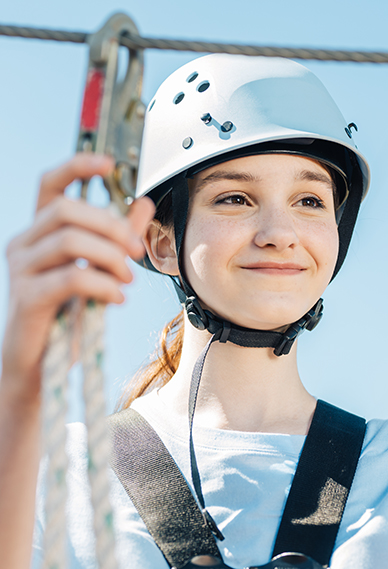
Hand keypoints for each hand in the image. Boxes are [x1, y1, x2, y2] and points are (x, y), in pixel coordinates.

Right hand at [1, 153, 154, 402]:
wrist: (42, 363)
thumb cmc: (70, 312)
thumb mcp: (99, 269)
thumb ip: (119, 237)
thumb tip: (144, 202)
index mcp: (42, 232)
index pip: (50, 184)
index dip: (77, 167)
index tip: (110, 165)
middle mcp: (25, 243)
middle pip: (67, 210)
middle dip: (112, 226)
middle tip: (137, 251)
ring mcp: (21, 269)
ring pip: (70, 240)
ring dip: (111, 257)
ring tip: (128, 280)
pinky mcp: (27, 297)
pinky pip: (71, 277)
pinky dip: (104, 284)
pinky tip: (117, 297)